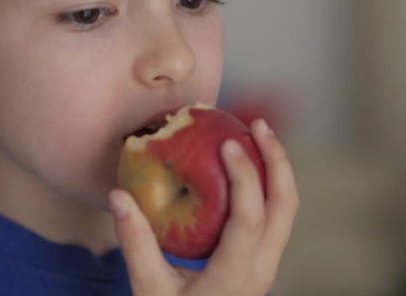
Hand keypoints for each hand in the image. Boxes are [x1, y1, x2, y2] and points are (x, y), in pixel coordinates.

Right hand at [108, 119, 298, 295]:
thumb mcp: (149, 288)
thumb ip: (135, 243)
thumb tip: (117, 196)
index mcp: (235, 276)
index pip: (250, 219)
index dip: (244, 176)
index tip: (228, 142)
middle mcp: (262, 269)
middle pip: (286, 206)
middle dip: (277, 160)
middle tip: (259, 125)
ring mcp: (267, 264)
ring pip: (287, 209)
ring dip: (277, 169)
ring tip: (259, 134)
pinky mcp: (263, 259)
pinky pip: (276, 215)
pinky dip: (267, 184)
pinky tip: (247, 164)